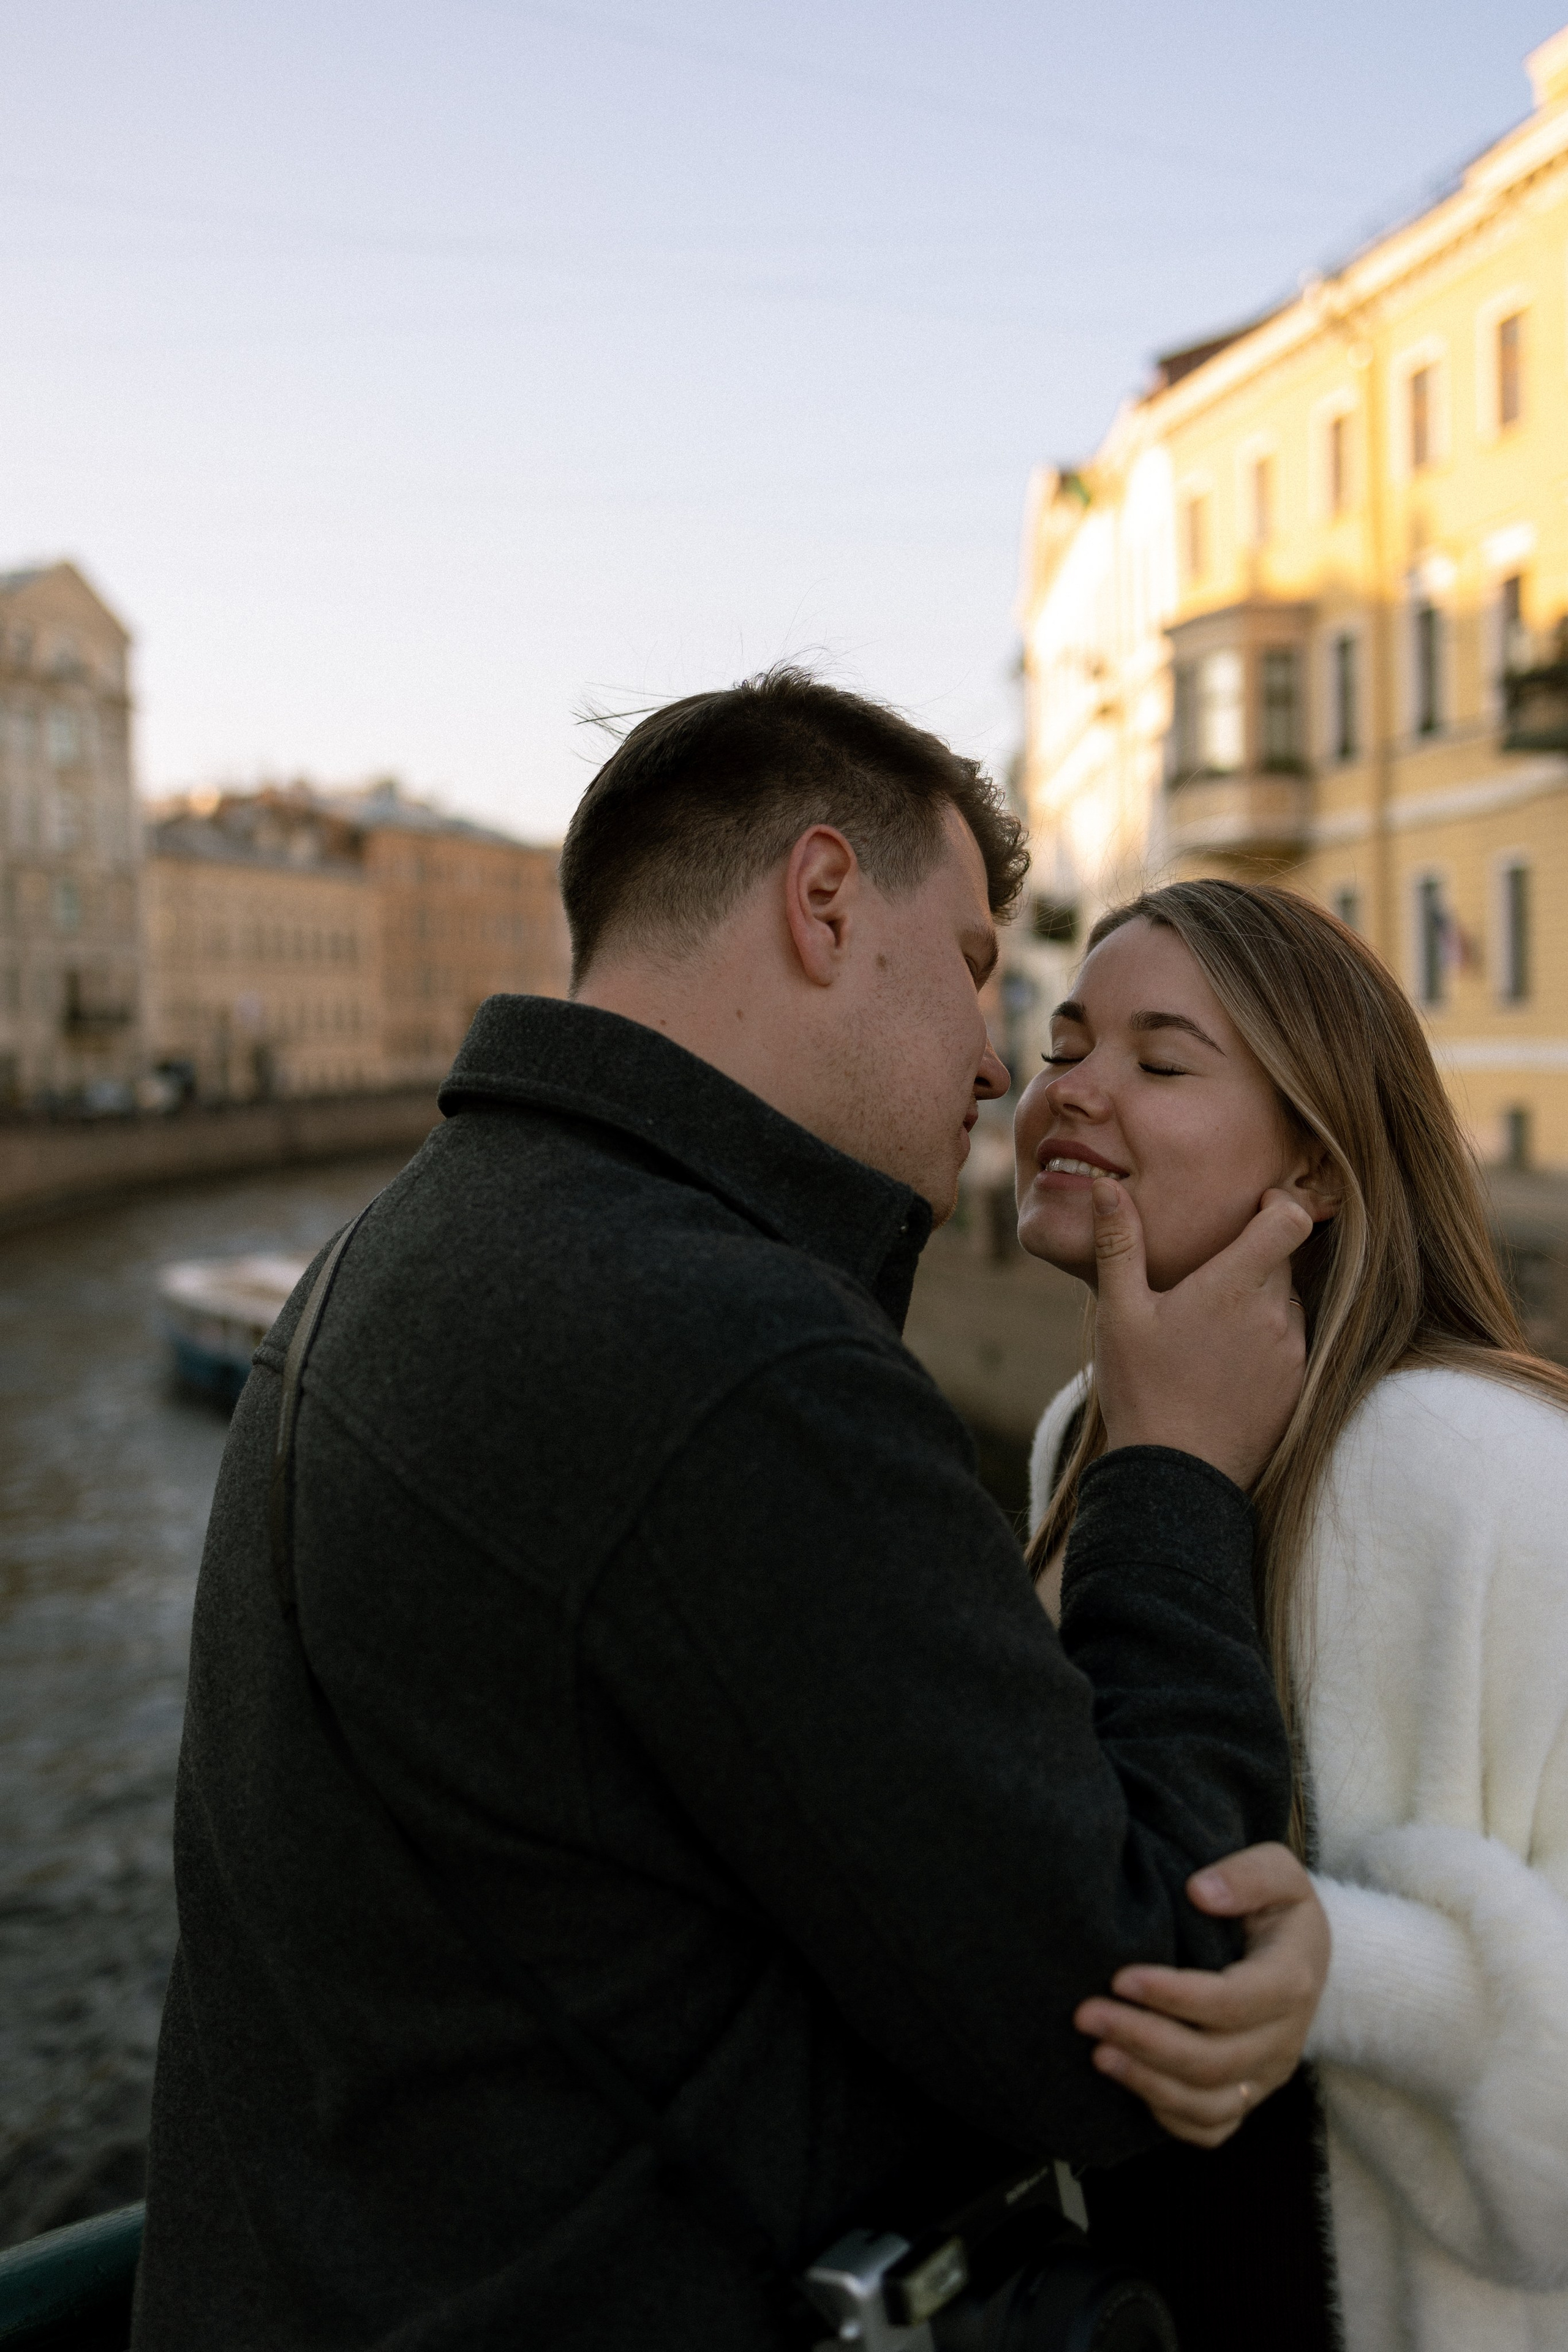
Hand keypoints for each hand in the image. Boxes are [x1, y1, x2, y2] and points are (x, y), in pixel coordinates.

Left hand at [1073, 1843, 1329, 2149]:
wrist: (1301, 1953)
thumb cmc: (1277, 1906)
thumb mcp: (1279, 1871)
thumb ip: (1248, 1875)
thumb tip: (1201, 1892)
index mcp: (1291, 1981)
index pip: (1231, 2002)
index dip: (1174, 1996)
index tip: (1120, 1977)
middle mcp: (1283, 2039)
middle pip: (1213, 2060)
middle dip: (1143, 2040)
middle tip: (1086, 2015)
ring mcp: (1267, 2076)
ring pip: (1209, 2104)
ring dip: (1148, 2083)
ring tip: (1097, 2054)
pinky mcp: (1249, 2095)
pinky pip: (1211, 2127)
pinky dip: (1168, 2115)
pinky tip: (1128, 2082)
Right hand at [1092, 1179, 1309, 1488]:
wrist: (1177, 1477)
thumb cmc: (1142, 1391)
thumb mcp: (1119, 1313)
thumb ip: (1118, 1244)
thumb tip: (1107, 1187)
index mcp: (1235, 1286)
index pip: (1290, 1219)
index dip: (1279, 1203)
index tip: (1254, 1207)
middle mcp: (1275, 1314)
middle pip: (1284, 1259)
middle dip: (1253, 1255)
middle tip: (1208, 1275)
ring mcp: (1292, 1353)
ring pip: (1288, 1302)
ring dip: (1260, 1301)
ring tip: (1209, 1327)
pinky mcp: (1297, 1387)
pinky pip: (1292, 1344)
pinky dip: (1266, 1341)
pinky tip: (1223, 1364)